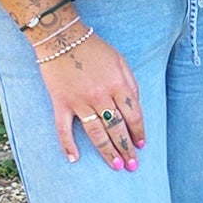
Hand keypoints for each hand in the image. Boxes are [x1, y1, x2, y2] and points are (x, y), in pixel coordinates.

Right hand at [37, 28, 147, 169]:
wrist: (61, 37)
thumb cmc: (94, 48)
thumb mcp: (120, 60)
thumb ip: (130, 83)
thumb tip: (135, 105)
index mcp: (117, 84)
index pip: (133, 114)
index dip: (139, 131)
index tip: (142, 144)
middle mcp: (100, 95)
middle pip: (117, 127)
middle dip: (126, 148)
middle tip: (132, 165)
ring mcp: (79, 101)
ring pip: (96, 133)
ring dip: (107, 151)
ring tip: (116, 166)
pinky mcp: (61, 103)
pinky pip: (63, 128)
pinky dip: (67, 144)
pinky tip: (74, 159)